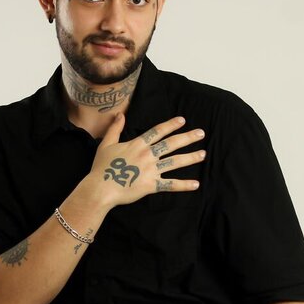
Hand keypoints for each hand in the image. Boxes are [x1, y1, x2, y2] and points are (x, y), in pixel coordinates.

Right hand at [88, 113, 205, 207]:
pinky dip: (183, 185)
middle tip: (201, 133)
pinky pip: (170, 185)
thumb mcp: (106, 144)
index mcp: (138, 144)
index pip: (158, 131)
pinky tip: (196, 184)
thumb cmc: (101, 167)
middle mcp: (147, 155)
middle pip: (171, 144)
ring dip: (190, 158)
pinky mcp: (151, 185)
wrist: (101, 188)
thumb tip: (120, 115)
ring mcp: (151, 170)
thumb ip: (115, 129)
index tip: (182, 120)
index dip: (170, 125)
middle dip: (187, 137)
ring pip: (175, 162)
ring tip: (203, 154)